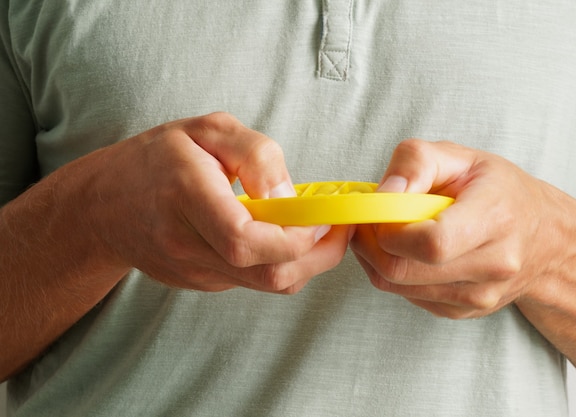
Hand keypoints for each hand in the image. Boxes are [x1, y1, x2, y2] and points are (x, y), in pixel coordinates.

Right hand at [92, 112, 349, 292]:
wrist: (102, 206)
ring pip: (266, 285)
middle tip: (338, 229)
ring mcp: (193, 271)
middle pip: (268, 274)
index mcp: (186, 196)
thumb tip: (292, 195)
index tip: (323, 216)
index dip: (296, 236)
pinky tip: (277, 236)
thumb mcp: (207, 130)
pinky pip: (251, 281)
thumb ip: (255, 154)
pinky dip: (277, 263)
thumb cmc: (157, 159)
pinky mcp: (200, 283)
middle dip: (318, 257)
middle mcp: (187, 244)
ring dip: (304, 263)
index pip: (246, 240)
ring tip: (316, 230)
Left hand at [350, 139, 575, 317]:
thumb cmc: (498, 190)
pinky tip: (407, 252)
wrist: (545, 237)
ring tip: (387, 232)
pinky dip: (395, 275)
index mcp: (496, 219)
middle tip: (368, 222)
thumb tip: (381, 194)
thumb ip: (416, 163)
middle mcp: (494, 265)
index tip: (379, 211)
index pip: (430, 243)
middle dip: (371, 245)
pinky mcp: (464, 311)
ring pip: (398, 287)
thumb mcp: (461, 157)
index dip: (390, 229)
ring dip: (376, 260)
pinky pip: (408, 297)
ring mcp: (480, 295)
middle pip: (403, 271)